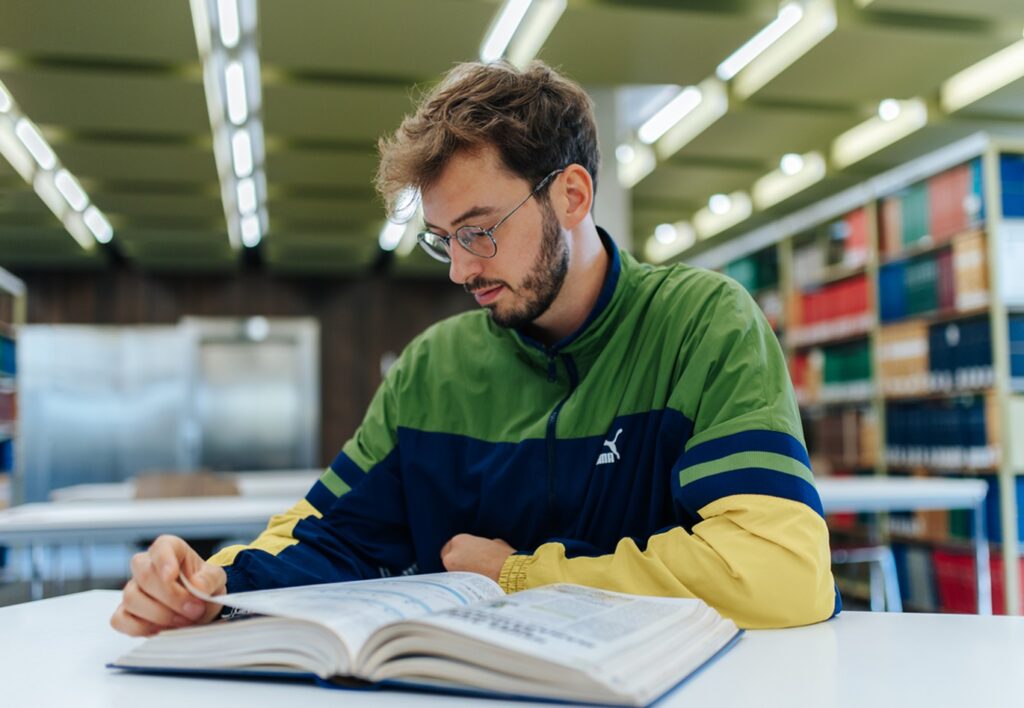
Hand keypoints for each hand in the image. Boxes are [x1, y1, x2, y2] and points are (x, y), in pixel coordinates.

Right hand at [110, 535, 226, 636]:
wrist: (199, 604)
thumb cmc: (203, 585)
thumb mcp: (216, 578)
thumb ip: (209, 579)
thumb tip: (198, 587)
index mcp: (170, 549)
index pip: (161, 547)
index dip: (164, 561)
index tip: (171, 575)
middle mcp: (146, 565)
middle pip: (144, 575)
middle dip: (171, 597)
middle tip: (194, 610)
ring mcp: (133, 588)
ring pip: (131, 599)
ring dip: (160, 615)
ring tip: (183, 621)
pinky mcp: (125, 611)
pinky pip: (121, 620)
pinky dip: (142, 628)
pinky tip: (162, 629)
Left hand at [440, 533, 514, 581]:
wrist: (508, 574)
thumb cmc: (504, 557)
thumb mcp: (494, 543)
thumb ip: (483, 545)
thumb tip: (484, 549)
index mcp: (460, 540)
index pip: (451, 546)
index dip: (460, 553)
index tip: (466, 558)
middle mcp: (452, 554)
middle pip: (448, 559)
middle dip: (456, 563)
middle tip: (467, 568)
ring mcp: (452, 570)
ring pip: (451, 571)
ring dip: (459, 574)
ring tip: (473, 578)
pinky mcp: (456, 584)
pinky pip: (456, 582)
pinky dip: (462, 584)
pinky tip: (473, 586)